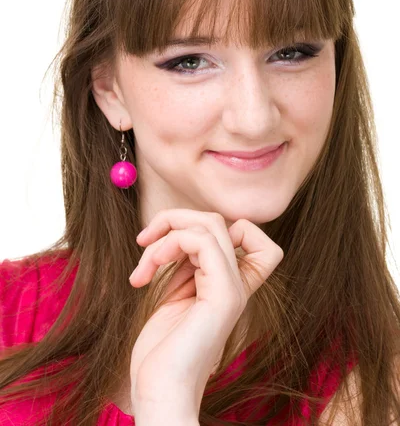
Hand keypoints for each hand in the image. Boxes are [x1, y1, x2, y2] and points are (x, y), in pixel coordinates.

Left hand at [128, 209, 283, 417]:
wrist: (159, 393)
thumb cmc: (160, 352)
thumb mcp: (173, 296)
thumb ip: (183, 266)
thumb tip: (176, 235)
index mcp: (227, 285)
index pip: (250, 237)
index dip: (210, 225)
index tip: (173, 243)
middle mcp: (236, 284)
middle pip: (217, 221)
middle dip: (173, 220)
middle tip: (143, 241)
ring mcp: (233, 289)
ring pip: (210, 224)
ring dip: (165, 234)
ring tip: (143, 265)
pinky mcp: (222, 295)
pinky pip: (201, 241)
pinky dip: (168, 245)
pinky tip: (147, 272)